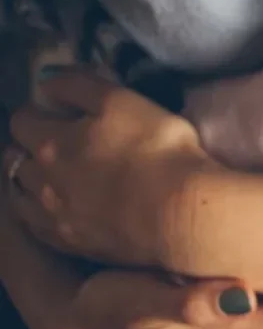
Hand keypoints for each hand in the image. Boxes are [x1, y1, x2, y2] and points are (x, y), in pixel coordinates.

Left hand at [4, 69, 211, 269]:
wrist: (180, 214)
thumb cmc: (157, 149)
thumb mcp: (124, 100)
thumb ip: (80, 86)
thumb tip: (47, 82)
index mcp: (52, 142)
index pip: (23, 120)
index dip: (36, 109)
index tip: (54, 107)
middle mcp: (44, 182)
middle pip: (16, 160)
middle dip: (26, 146)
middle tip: (49, 140)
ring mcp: (57, 219)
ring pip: (21, 197)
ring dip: (27, 182)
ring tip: (46, 177)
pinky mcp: (76, 246)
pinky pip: (39, 230)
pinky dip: (38, 215)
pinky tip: (52, 212)